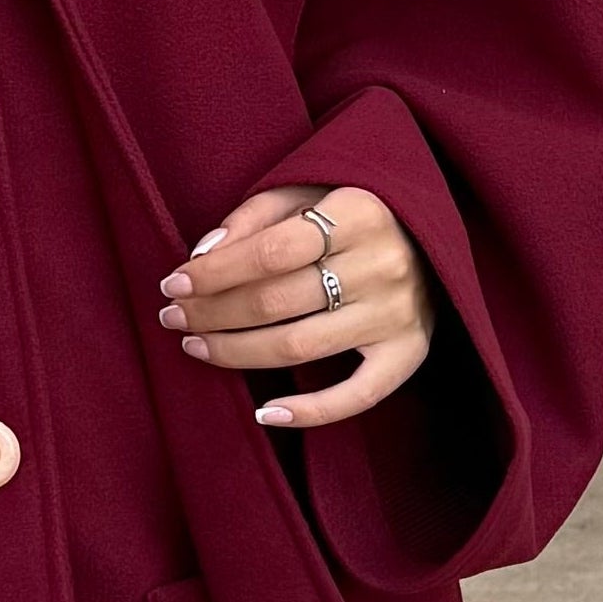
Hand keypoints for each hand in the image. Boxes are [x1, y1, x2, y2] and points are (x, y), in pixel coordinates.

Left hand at [155, 183, 435, 427]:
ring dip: (237, 352)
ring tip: (196, 345)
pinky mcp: (410, 352)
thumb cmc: (353, 209)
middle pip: (277, 302)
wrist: (430, 231)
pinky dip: (310, 411)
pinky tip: (265, 411)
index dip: (215, 273)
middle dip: (213, 312)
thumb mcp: (307, 190)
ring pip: (300, 346)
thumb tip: (201, 257)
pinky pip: (357, 395)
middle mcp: (383, 265)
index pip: (269, 252)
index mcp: (358, 213)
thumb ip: (253, 217)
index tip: (173, 284)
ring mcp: (399, 314)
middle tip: (172, 317)